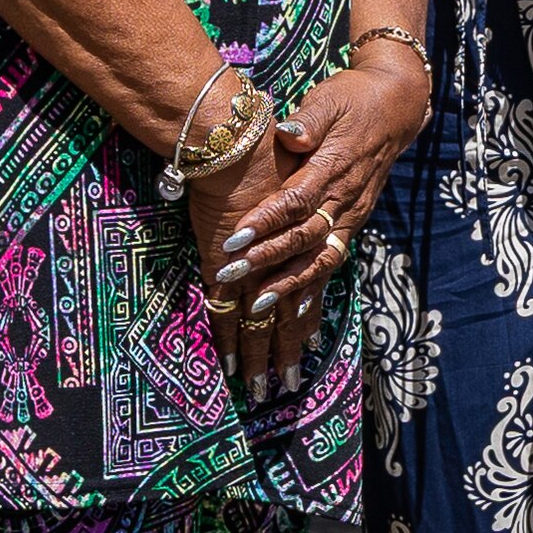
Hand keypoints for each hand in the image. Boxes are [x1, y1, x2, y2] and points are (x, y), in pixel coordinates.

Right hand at [182, 141, 307, 392]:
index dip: (305, 318)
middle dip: (285, 353)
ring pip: (261, 326)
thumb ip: (301, 192)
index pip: (308, 289)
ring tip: (259, 389)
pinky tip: (231, 367)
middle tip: (288, 385)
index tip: (305, 346)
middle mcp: (283, 262)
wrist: (236, 143)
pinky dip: (230, 342)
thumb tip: (309, 201)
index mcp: (301, 241)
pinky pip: (227, 316)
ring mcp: (254, 269)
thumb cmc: (267, 149)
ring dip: (260, 358)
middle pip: (287, 317)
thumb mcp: (299, 168)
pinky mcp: (224, 269)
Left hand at [215, 53, 429, 357]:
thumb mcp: (329, 100)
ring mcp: (353, 213)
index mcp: (333, 166)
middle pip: (304, 236)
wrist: (394, 106)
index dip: (265, 223)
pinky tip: (297, 310)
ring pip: (321, 255)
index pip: (295, 201)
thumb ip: (308, 120)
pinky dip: (315, 285)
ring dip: (290, 283)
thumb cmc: (353, 98)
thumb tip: (286, 133)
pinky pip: (334, 257)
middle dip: (267, 260)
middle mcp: (345, 197)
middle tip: (231, 275)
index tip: (233, 240)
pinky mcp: (354, 221)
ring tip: (258, 305)